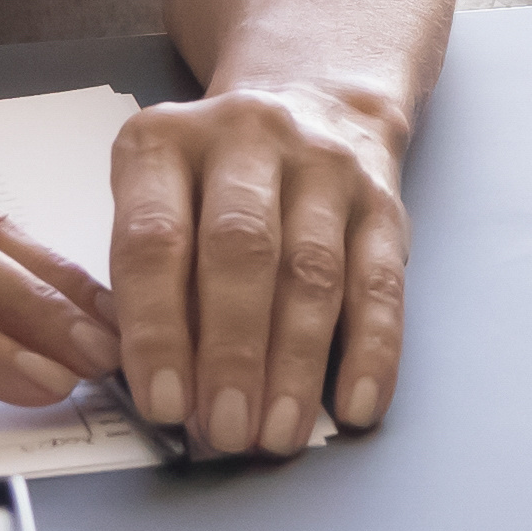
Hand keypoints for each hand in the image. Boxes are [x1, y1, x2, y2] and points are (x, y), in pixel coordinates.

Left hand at [107, 79, 405, 457]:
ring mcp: (323, 164)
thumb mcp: (157, 204)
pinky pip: (381, 283)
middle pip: (239, 253)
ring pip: (311, 273)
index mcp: (164, 143)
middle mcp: (246, 138)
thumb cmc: (214, 181)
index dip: (157, 331)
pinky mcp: (382, 199)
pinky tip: (356, 404)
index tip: (163, 403)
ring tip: (279, 432)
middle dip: (232, 354)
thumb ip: (149, 286)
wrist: (313, 98)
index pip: (153, 241)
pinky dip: (371, 351)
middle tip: (225, 429)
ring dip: (296, 365)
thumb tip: (168, 395)